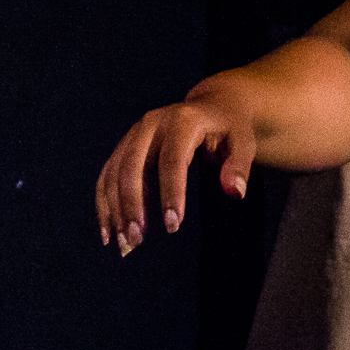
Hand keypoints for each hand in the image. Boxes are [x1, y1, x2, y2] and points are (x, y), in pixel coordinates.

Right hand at [94, 91, 255, 255]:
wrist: (212, 105)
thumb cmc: (230, 127)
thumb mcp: (244, 140)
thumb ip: (239, 164)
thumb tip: (234, 192)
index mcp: (183, 119)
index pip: (173, 159)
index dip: (171, 192)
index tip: (172, 225)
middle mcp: (152, 123)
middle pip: (133, 166)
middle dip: (132, 204)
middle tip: (136, 239)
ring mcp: (134, 133)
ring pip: (115, 173)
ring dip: (115, 209)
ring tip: (124, 243)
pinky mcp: (124, 145)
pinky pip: (107, 175)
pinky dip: (105, 204)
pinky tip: (109, 232)